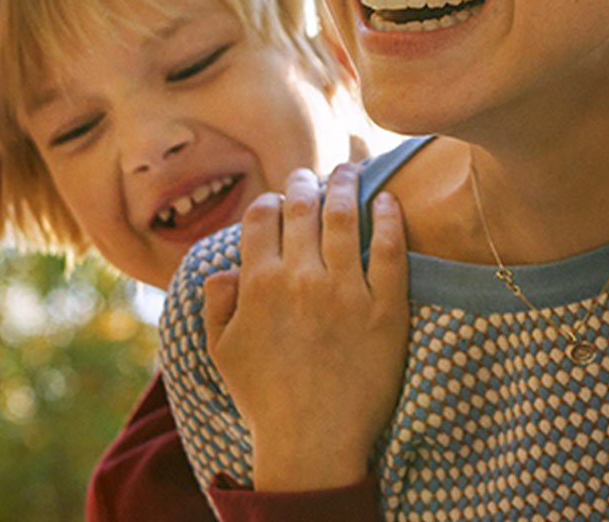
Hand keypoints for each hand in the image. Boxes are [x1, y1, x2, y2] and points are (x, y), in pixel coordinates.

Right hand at [201, 164, 409, 490]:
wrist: (314, 440)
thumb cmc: (265, 399)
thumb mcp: (223, 351)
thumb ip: (217, 304)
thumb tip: (225, 267)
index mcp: (258, 285)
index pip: (262, 218)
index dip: (270, 202)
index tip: (279, 200)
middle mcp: (301, 279)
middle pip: (303, 208)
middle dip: (305, 183)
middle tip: (312, 175)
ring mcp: (346, 291)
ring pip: (346, 218)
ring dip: (347, 185)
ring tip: (352, 169)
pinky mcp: (386, 308)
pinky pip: (391, 249)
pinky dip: (390, 217)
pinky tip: (389, 200)